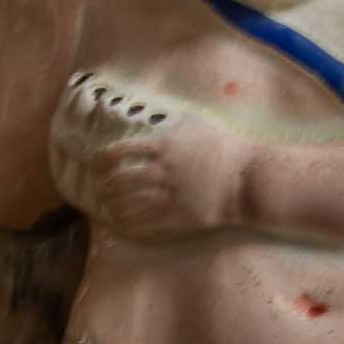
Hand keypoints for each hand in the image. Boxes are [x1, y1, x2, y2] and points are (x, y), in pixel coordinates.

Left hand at [50, 72, 242, 236]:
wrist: (250, 177)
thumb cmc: (225, 146)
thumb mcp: (195, 124)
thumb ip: (168, 124)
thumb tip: (147, 118)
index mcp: (164, 146)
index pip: (118, 152)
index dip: (100, 160)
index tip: (93, 164)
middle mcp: (163, 171)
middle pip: (118, 181)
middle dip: (102, 186)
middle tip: (98, 188)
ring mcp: (171, 197)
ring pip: (128, 205)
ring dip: (112, 206)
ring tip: (107, 206)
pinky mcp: (180, 218)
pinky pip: (145, 224)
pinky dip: (128, 224)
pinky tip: (123, 223)